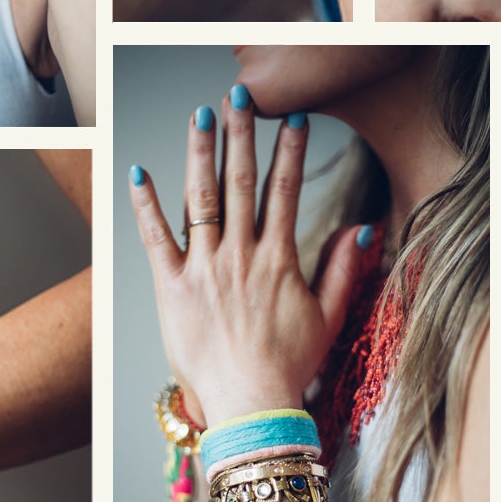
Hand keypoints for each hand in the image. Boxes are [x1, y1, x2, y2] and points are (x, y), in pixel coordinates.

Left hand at [129, 91, 379, 419]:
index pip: (285, 192)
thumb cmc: (288, 367)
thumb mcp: (328, 317)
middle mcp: (241, 256)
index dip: (288, 152)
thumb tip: (363, 229)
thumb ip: (344, 270)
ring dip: (200, 153)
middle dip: (242, 134)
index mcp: (279, 260)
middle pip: (241, 182)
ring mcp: (205, 269)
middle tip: (241, 96)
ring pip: (201, 198)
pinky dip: (145, 204)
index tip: (293, 119)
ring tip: (200, 116)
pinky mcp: (172, 287)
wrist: (251, 405)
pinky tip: (137, 172)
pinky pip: (156, 238)